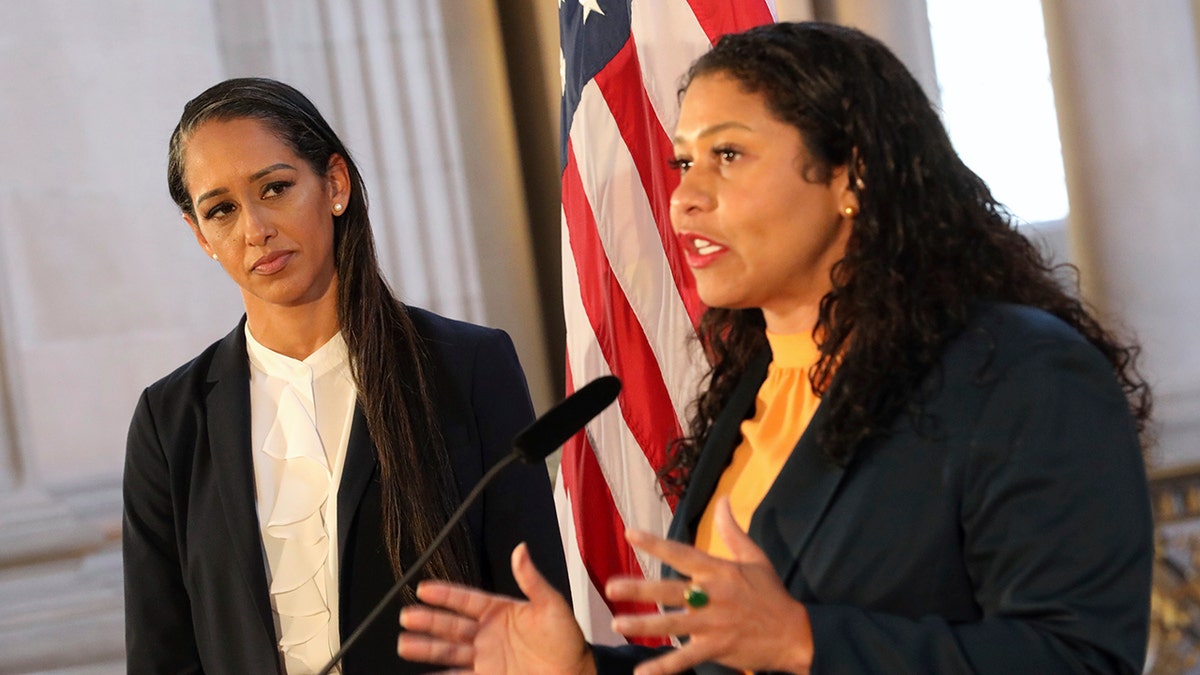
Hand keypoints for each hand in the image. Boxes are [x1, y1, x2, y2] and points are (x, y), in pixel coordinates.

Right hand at [397, 542, 594, 674]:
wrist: (576, 674)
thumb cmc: (568, 641)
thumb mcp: (552, 605)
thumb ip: (531, 580)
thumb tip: (521, 550)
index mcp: (501, 611)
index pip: (467, 600)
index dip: (445, 594)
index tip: (424, 588)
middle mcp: (489, 633)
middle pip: (451, 625)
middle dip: (428, 621)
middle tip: (406, 616)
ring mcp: (486, 657)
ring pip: (449, 651)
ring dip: (426, 648)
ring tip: (404, 644)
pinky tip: (423, 674)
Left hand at [605, 497, 812, 674]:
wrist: (795, 634)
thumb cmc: (771, 594)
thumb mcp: (755, 558)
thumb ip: (733, 531)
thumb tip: (723, 500)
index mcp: (719, 571)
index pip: (681, 553)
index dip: (656, 543)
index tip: (630, 533)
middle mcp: (713, 596)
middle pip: (670, 591)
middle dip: (640, 590)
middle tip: (611, 587)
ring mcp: (713, 624)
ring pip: (673, 625)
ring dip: (644, 626)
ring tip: (618, 624)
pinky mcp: (717, 648)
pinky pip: (685, 659)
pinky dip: (664, 667)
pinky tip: (642, 673)